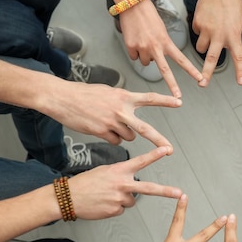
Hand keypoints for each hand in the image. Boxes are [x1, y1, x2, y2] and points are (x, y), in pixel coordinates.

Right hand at [49, 82, 180, 148]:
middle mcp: (120, 110)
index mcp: (124, 97)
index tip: (178, 102)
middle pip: (145, 129)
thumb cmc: (83, 93)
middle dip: (158, 140)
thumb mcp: (107, 91)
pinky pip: (115, 142)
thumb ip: (121, 100)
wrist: (62, 98)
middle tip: (170, 150)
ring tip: (110, 124)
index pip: (149, 98)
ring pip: (128, 137)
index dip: (165, 100)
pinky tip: (102, 129)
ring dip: (124, 134)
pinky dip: (112, 138)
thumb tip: (130, 108)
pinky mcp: (101, 132)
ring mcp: (111, 123)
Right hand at [67, 146, 180, 216]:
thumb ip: (120, 174)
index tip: (167, 150)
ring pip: (131, 201)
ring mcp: (119, 199)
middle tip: (179, 193)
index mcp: (119, 171)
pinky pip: (121, 209)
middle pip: (149, 188)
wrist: (69, 197)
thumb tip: (131, 183)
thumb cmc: (85, 183)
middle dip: (165, 191)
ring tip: (107, 196)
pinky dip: (114, 207)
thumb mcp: (104, 171)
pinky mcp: (115, 211)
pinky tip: (103, 203)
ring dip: (123, 199)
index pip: (140, 161)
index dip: (155, 155)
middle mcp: (122, 184)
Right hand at [118, 0, 202, 96]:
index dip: (191, 70)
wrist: (132, 3)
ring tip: (144, 41)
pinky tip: (135, 40)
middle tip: (178, 97)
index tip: (199, 78)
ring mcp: (143, 48)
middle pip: (165, 71)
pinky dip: (135, 51)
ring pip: (146, 62)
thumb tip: (156, 60)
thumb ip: (163, 44)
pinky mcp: (131, 47)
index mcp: (166, 42)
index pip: (181, 59)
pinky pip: (134, 56)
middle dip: (172, 85)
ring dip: (145, 56)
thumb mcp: (161, 29)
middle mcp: (155, 47)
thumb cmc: (148, 15)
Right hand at [191, 0, 241, 86]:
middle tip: (202, 84)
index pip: (239, 57)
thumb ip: (235, 38)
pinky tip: (207, 20)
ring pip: (201, 48)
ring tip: (210, 35)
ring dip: (204, 46)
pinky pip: (197, 33)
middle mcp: (220, 35)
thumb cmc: (233, 4)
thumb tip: (233, 50)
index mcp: (234, 35)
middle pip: (212, 59)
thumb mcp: (240, 23)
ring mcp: (207, 30)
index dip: (241, 71)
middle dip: (206, 73)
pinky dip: (201, 30)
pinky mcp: (197, 24)